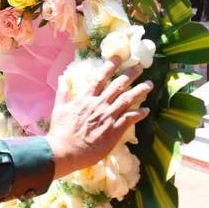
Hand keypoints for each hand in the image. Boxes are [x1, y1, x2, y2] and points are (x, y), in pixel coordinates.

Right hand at [44, 58, 150, 179]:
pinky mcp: (114, 130)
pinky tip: (147, 110)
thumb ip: (62, 92)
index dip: (110, 66)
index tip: (118, 58)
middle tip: (139, 67)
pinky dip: (139, 113)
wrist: (65, 150)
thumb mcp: (59, 108)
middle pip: (118, 86)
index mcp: (86, 98)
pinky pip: (130, 119)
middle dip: (130, 75)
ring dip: (140, 91)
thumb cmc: (60, 130)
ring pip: (127, 100)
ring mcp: (108, 116)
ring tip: (149, 84)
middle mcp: (99, 104)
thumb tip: (61, 77)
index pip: (100, 78)